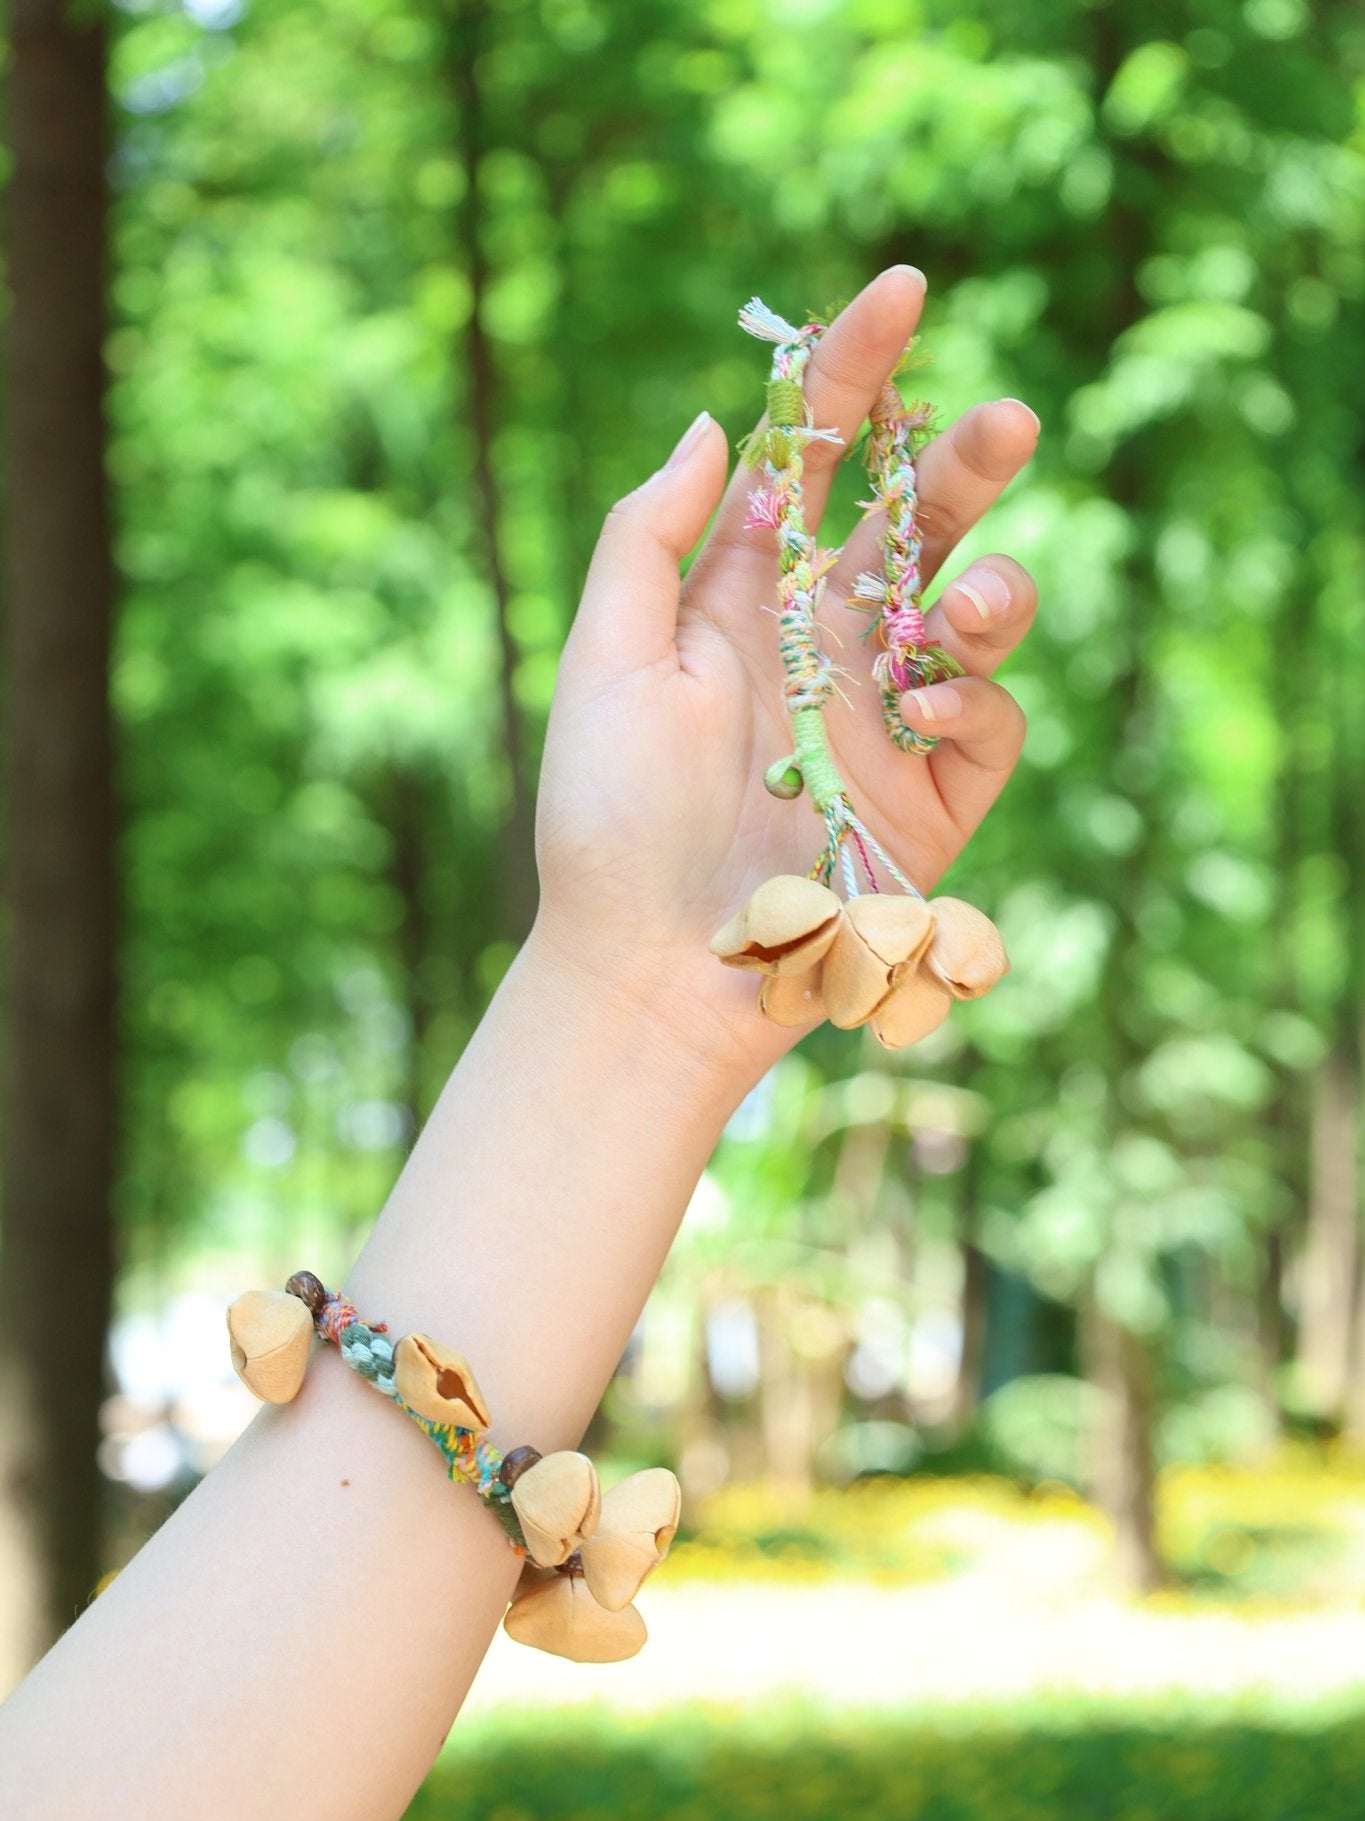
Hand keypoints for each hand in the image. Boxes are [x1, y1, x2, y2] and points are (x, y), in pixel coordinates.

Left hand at [533, 265, 1037, 1084]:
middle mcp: (824, 645)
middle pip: (918, 524)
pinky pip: (989, 724)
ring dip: (990, 590)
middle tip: (1002, 424)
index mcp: (744, 597)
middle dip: (964, 464)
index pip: (815, 462)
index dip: (856, 373)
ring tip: (958, 610)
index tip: (900, 290)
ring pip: (977, 614)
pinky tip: (928, 706)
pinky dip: (975, 700)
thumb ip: (652, 538)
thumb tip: (718, 422)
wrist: (650, 969)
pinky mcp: (933, 802)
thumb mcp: (604, 661)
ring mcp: (885, 721)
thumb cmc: (606, 820)